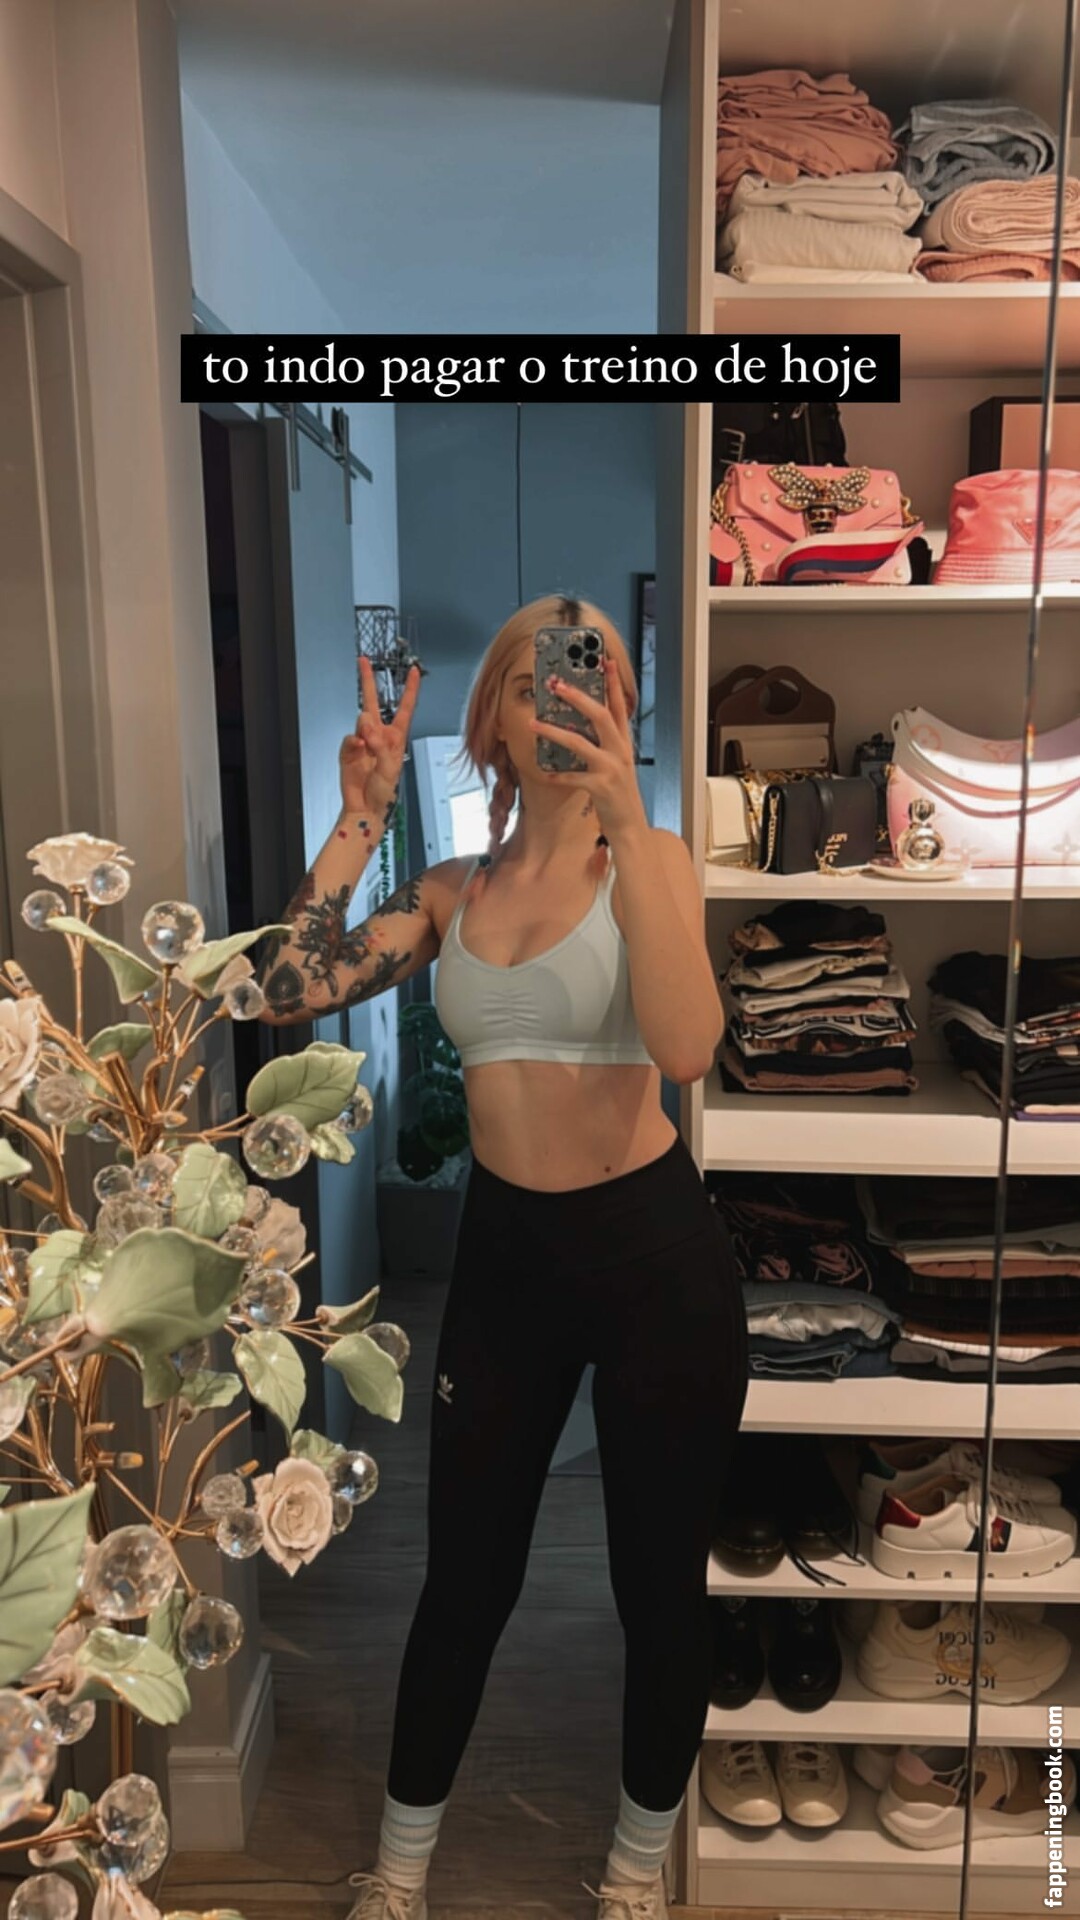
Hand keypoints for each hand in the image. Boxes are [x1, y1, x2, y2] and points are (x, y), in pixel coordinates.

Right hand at [339, 655, 420, 819]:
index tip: (414, 670)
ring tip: (368, 748)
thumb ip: (380, 745)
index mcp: (396, 737)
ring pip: (361, 721)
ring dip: (365, 731)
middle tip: (363, 660)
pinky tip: (358, 751)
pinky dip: (352, 744)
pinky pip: (349, 737)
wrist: (365, 808)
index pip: (404, 707)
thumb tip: (366, 726)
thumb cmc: (384, 791)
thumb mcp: (391, 767)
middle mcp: (379, 735)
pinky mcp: (348, 749)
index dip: (410, 689)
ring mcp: (362, 741)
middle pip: (374, 702)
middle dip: (368, 680)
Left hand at [528, 656, 647, 841]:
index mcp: (624, 743)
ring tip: (534, 723)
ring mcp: (611, 768)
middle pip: (600, 716)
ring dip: (554, 731)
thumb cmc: (618, 794)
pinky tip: (545, 774)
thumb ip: (603, 745)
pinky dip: (557, 775)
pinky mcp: (600, 787)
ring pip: (579, 743)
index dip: (613, 682)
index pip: (620, 706)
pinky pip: (572, 777)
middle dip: (578, 697)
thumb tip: (575, 726)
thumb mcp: (616, 764)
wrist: (630, 826)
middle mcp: (620, 751)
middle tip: (556, 684)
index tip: (604, 660)